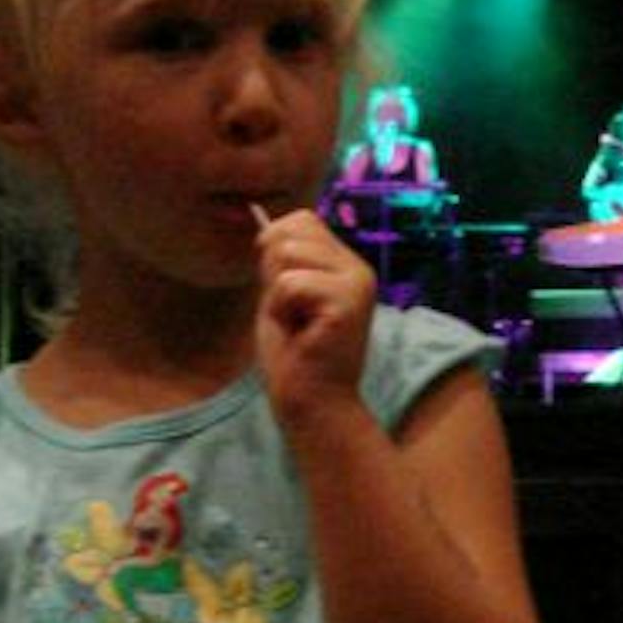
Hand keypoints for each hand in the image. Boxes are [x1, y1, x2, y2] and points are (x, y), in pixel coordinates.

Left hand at [251, 208, 375, 427]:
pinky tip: (299, 332)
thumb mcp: (283, 296)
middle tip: (290, 311)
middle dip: (273, 270)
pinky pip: (290, 283)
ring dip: (277, 292)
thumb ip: (282, 263)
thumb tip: (264, 225)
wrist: (313, 403)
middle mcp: (358, 267)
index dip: (276, 247)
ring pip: (288, 253)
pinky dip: (281, 309)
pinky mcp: (347, 302)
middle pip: (293, 229)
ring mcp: (356, 283)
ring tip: (295, 322)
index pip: (302, 219)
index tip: (283, 292)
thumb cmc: (294, 355)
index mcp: (345, 264)